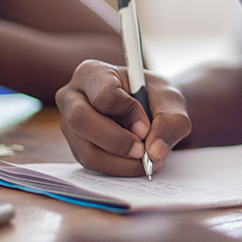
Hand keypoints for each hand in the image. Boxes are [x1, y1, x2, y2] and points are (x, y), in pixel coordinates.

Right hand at [56, 60, 190, 176]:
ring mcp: (70, 125)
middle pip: (80, 121)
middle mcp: (73, 97)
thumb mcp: (171, 101)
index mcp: (93, 73)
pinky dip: (120, 168)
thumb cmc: (156, 97)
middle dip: (116, 141)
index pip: (103, 96)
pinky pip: (94, 164)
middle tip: (144, 152)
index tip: (147, 126)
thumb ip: (170, 122)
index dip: (128, 114)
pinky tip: (138, 162)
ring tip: (149, 159)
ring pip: (87, 151)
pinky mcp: (77, 147)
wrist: (153, 109)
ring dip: (122, 161)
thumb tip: (155, 151)